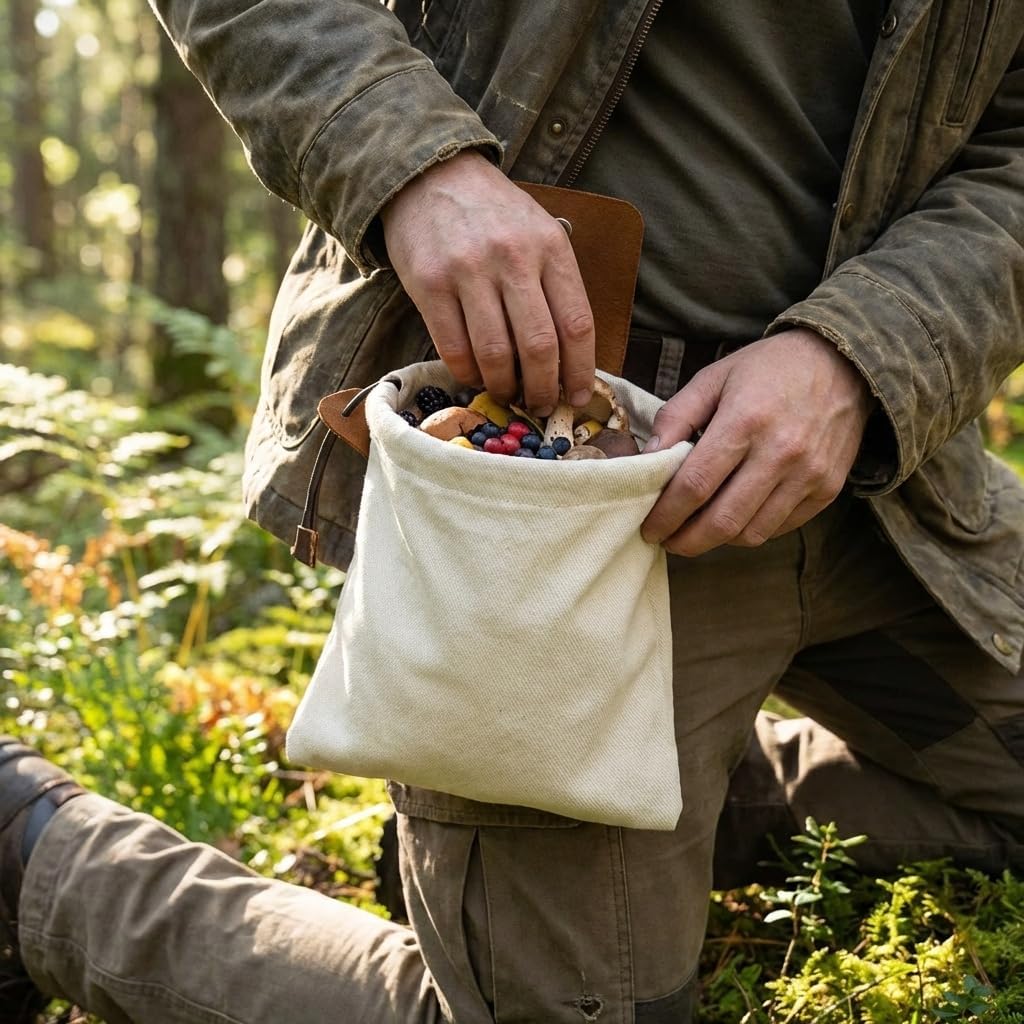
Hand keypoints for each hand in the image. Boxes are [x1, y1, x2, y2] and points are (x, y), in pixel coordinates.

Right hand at [380, 151, 595, 414]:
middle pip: (539, 346)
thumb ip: (554, 285)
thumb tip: (568, 359)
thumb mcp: (538, 232)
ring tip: (506, 394)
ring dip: (503, 387)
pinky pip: (453, 348)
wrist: (430, 175)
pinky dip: (468, 373)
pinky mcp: (430, 285)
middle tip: (540, 405)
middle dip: (543, 389)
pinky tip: (475, 376)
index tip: (580, 396)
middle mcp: (513, 259)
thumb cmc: (493, 214)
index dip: (581, 371)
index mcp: (550, 247)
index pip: (576, 324)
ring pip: (496, 354)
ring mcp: (469, 271)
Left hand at [641, 328, 874, 554]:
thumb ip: (676, 417)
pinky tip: (735, 517)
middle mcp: (781, 452)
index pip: (695, 485)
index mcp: (745, 420)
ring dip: (718, 541)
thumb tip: (647, 460)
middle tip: (668, 541)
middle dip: (687, 541)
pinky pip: (781, 528)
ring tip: (698, 531)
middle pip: (723, 520)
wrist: (842, 362)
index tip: (649, 528)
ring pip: (752, 533)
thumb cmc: (768, 369)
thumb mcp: (714, 377)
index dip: (666, 515)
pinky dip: (752, 530)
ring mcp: (809, 474)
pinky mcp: (828, 489)